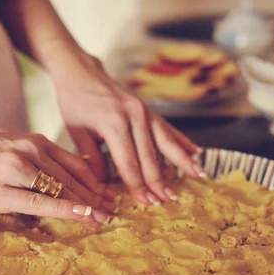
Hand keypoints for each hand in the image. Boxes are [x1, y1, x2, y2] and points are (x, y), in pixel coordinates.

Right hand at [0, 129, 115, 224]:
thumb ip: (40, 155)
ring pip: (61, 189)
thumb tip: (69, 171)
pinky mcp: (1, 190)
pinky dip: (64, 208)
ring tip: (103, 218)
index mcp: (34, 140)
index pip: (75, 163)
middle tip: (114, 210)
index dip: (96, 182)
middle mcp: (29, 150)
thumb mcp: (11, 142)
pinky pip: (40, 201)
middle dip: (96, 196)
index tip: (109, 195)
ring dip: (86, 205)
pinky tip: (81, 215)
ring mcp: (16, 169)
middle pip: (73, 178)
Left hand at [52, 54, 206, 204]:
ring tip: (198, 175)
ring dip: (182, 161)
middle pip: (150, 156)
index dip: (138, 185)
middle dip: (160, 180)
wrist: (81, 71)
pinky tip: (196, 152)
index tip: (146, 202)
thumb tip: (103, 188)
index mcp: (114, 123)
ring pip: (166, 141)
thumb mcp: (77, 132)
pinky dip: (182, 140)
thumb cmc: (75, 102)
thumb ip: (92, 160)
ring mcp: (144, 111)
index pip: (129, 162)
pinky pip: (167, 128)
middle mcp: (133, 116)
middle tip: (169, 200)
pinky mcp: (148, 109)